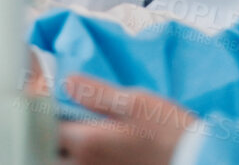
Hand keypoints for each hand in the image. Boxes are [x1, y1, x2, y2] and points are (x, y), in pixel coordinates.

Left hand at [57, 75, 194, 164]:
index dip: (43, 108)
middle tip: (61, 117)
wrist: (195, 161)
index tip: (48, 95)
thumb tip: (66, 82)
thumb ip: (96, 93)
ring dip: (62, 148)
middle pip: (49, 151)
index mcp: (86, 142)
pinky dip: (77, 158)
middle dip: (48, 134)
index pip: (45, 125)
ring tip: (75, 132)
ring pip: (62, 162)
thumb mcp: (136, 102)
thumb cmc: (168, 132)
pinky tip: (91, 149)